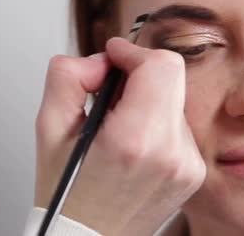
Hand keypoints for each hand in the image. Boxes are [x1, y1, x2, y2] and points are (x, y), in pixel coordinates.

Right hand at [34, 37, 205, 234]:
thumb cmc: (68, 193)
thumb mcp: (49, 127)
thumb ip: (69, 75)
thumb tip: (101, 61)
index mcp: (135, 140)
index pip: (161, 65)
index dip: (132, 52)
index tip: (113, 57)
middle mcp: (171, 153)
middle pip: (172, 76)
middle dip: (137, 73)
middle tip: (108, 96)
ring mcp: (189, 165)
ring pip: (174, 98)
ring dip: (146, 99)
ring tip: (117, 126)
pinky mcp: (194, 171)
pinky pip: (178, 124)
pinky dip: (155, 121)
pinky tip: (132, 143)